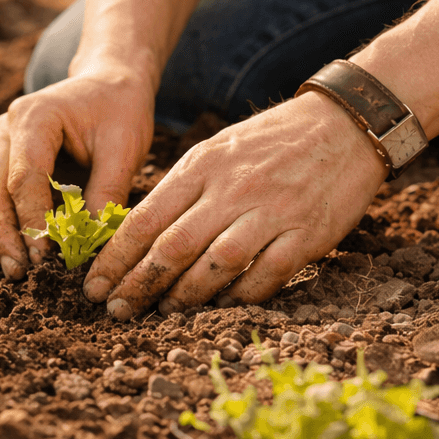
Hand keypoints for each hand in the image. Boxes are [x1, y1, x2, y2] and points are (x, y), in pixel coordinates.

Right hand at [0, 66, 155, 279]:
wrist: (107, 87)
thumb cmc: (118, 113)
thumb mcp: (125, 149)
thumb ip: (105, 194)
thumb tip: (87, 246)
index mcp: (34, 116)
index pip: (23, 177)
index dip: (31, 220)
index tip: (45, 257)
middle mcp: (4, 131)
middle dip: (2, 236)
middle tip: (20, 272)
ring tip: (12, 271)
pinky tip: (7, 254)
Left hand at [83, 92, 387, 318]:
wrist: (345, 124)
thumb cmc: (273, 140)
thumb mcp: (219, 149)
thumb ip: (183, 189)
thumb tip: (139, 235)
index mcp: (203, 165)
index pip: (146, 218)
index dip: (115, 259)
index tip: (93, 286)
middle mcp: (232, 188)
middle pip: (173, 247)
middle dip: (138, 285)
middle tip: (115, 310)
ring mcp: (271, 212)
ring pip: (215, 266)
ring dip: (185, 297)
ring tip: (163, 314)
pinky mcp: (306, 234)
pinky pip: (266, 276)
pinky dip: (241, 296)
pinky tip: (223, 307)